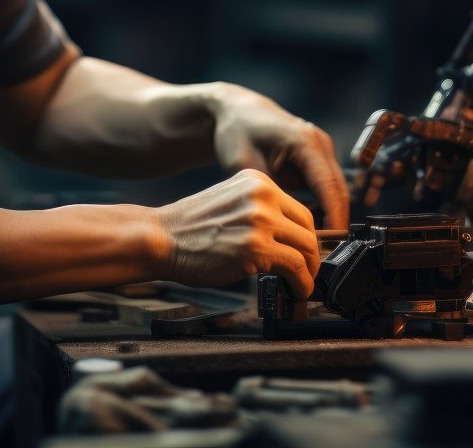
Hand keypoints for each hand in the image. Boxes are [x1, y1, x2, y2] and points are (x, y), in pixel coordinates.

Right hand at [155, 169, 319, 296]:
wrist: (161, 238)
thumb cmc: (189, 229)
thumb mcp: (230, 203)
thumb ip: (259, 211)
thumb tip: (287, 239)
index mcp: (256, 181)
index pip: (298, 209)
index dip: (306, 236)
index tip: (305, 252)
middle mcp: (262, 195)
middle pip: (307, 227)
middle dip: (312, 254)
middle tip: (308, 271)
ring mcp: (260, 219)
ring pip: (306, 246)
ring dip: (309, 271)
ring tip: (304, 284)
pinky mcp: (256, 246)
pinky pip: (295, 266)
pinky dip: (303, 282)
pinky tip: (298, 290)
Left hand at [209, 84, 349, 230]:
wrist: (236, 111)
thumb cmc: (237, 133)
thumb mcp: (247, 167)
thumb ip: (269, 196)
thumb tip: (287, 229)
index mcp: (305, 142)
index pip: (328, 186)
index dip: (333, 218)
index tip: (329, 244)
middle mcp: (320, 143)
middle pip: (338, 191)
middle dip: (334, 222)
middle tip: (319, 253)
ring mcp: (321, 149)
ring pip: (334, 191)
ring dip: (328, 216)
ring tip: (311, 244)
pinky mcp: (317, 157)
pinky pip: (325, 187)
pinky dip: (319, 206)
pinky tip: (304, 226)